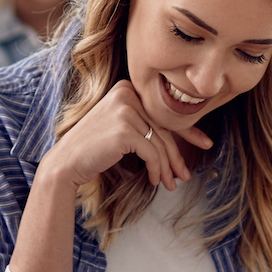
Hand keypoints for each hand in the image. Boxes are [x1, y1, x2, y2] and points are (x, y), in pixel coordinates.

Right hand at [43, 79, 203, 192]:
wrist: (66, 163)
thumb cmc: (93, 149)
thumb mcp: (122, 129)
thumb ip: (145, 125)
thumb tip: (177, 141)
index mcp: (126, 88)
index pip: (163, 113)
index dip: (187, 131)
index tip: (205, 143)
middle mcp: (126, 93)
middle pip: (163, 128)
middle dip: (177, 155)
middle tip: (185, 175)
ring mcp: (125, 109)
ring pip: (160, 143)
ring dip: (167, 167)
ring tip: (170, 184)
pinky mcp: (125, 129)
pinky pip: (152, 153)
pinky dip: (157, 169)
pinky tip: (155, 180)